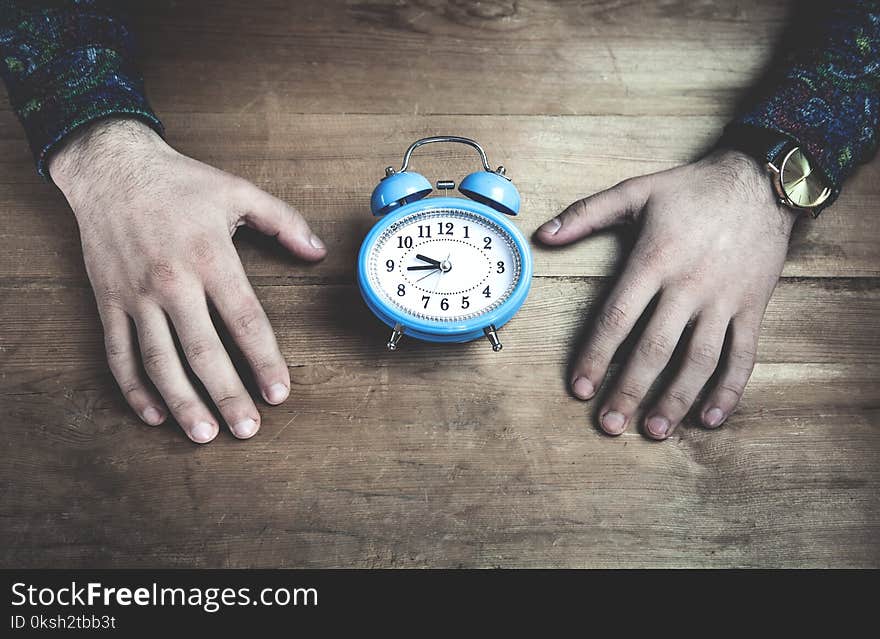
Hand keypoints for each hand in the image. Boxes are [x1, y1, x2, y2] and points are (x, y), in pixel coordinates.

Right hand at [49, 118, 326, 443]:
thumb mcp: (238, 191)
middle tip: (247, 429)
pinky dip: (133, 388)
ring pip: (159, 361)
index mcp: (210, 257)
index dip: (264, 360)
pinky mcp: (108, 301)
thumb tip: (318, 252)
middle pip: (203, 351)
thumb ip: (283, 221)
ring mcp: (136, 295)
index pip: (245, 319)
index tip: (279, 393)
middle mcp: (172, 281)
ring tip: (203, 434)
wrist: (111, 168)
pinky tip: (153, 414)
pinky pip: (119, 353)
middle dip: (227, 395)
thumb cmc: (180, 183)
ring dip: (182, 402)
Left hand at [537, 149, 796, 439]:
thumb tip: (542, 236)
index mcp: (654, 260)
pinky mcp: (753, 307)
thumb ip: (586, 213)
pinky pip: (743, 355)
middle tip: (609, 424)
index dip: (596, 356)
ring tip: (654, 430)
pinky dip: (729, 389)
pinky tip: (709, 417)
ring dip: (676, 399)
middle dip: (629, 390)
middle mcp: (689, 285)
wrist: (761, 182)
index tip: (579, 388)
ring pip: (699, 359)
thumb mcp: (636, 191)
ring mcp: (724, 299)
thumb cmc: (692, 189)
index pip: (618, 318)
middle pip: (654, 348)